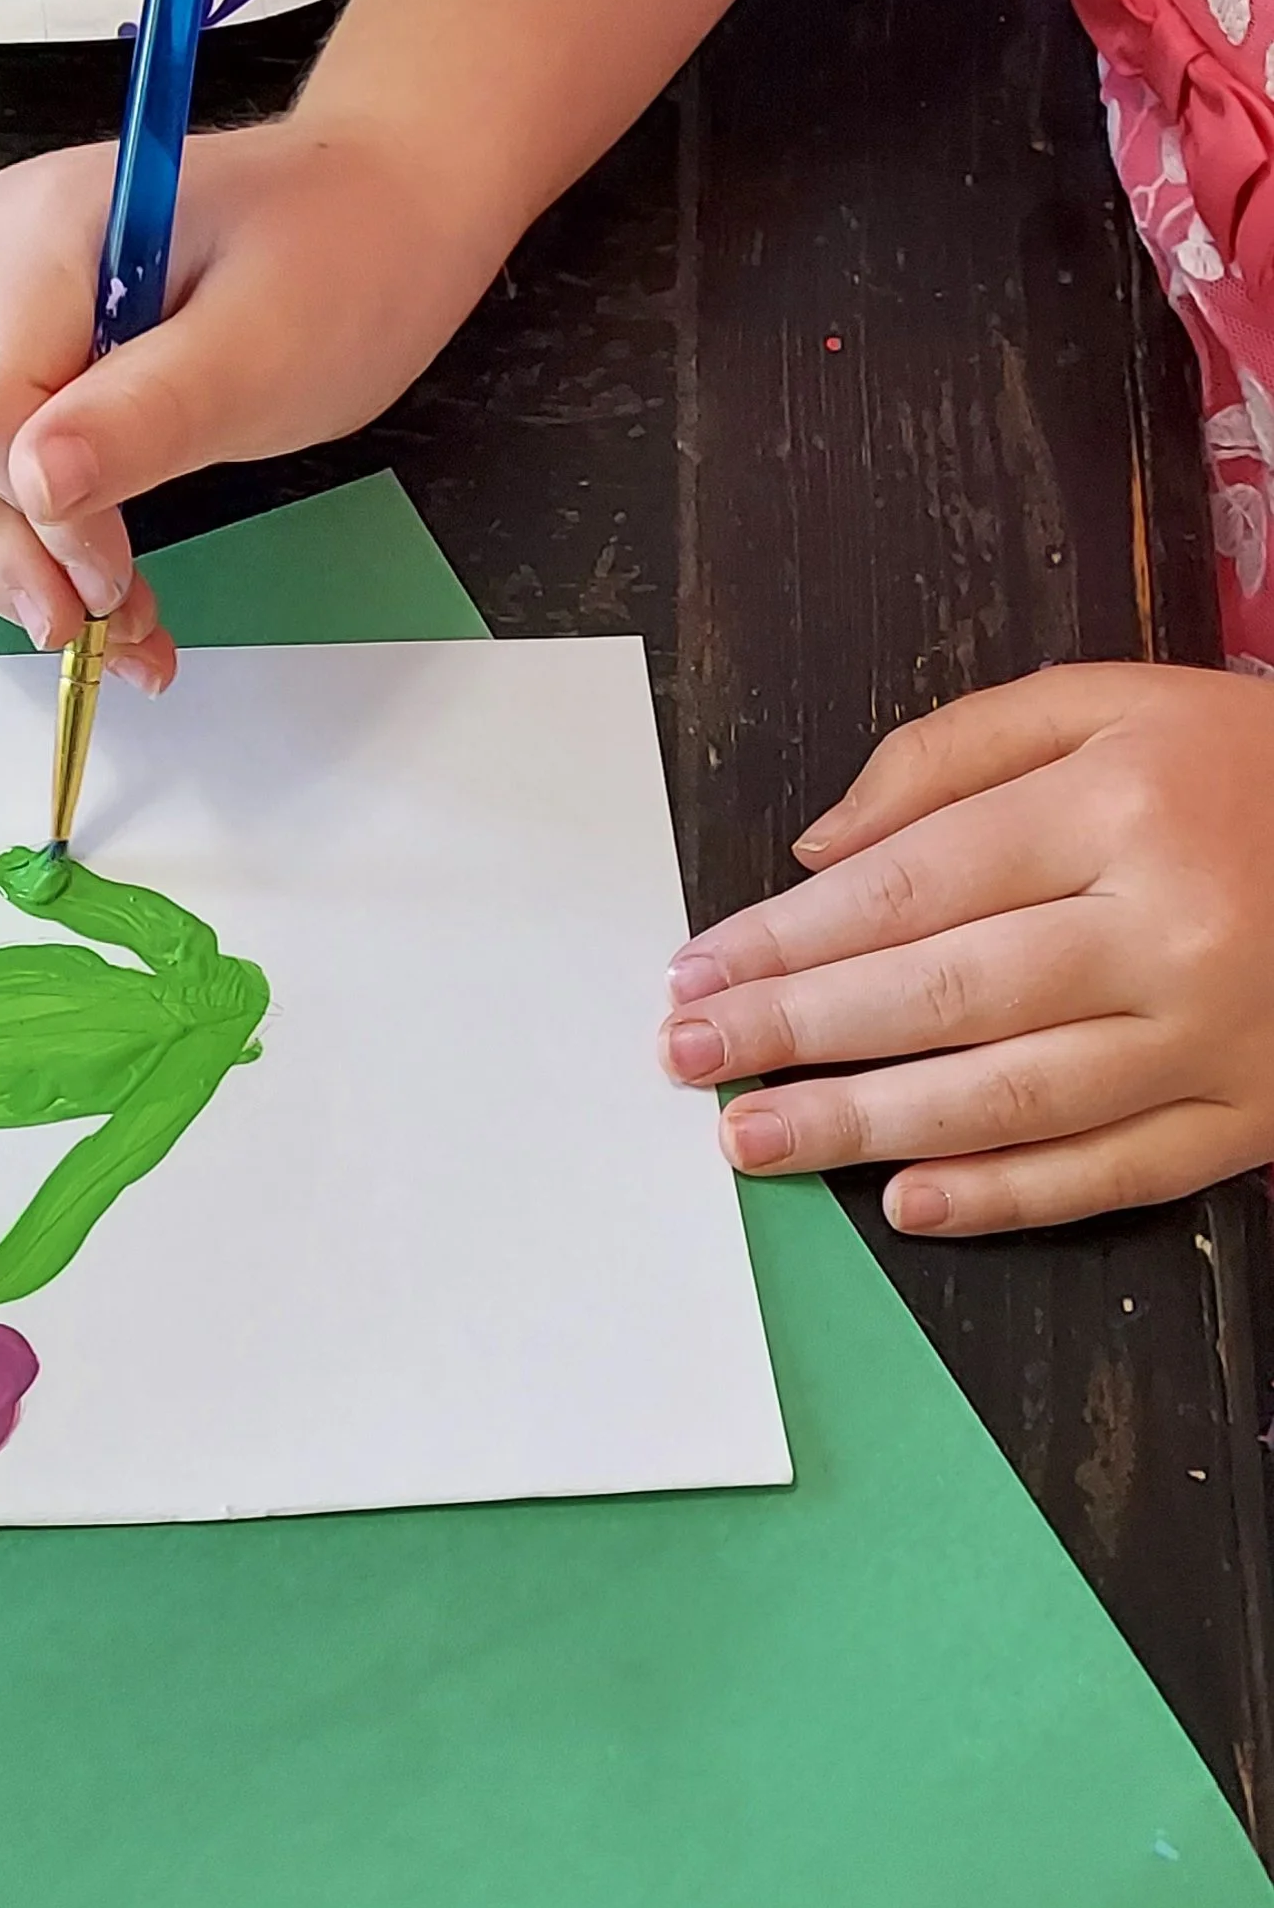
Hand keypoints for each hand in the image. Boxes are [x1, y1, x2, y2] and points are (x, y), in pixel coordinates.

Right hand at [0, 115, 472, 675]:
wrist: (387, 207)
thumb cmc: (345, 265)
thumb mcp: (269, 350)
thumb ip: (150, 412)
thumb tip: (37, 485)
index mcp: (46, 227)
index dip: (32, 510)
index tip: (120, 579)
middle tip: (93, 628)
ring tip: (107, 629)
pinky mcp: (10, 338)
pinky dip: (18, 533)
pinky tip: (93, 590)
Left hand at [658, 660, 1273, 1233]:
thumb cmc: (1243, 768)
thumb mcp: (1111, 703)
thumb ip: (953, 753)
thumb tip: (817, 853)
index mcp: (1122, 806)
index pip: (913, 885)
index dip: (789, 938)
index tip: (698, 969)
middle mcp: (1167, 928)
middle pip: (942, 996)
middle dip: (796, 1033)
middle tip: (689, 1059)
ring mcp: (1212, 1036)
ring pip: (1010, 1098)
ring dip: (864, 1127)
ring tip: (754, 1139)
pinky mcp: (1249, 1116)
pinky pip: (1112, 1174)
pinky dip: (1006, 1200)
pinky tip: (907, 1203)